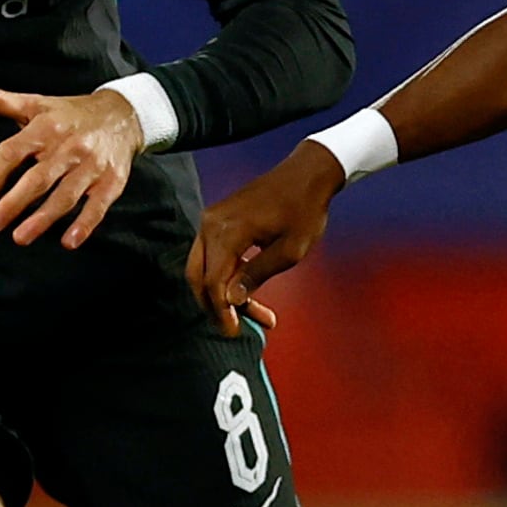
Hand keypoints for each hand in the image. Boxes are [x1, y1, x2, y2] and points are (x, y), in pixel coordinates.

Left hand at [0, 76, 143, 248]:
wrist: (123, 115)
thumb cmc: (69, 114)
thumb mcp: (35, 105)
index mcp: (45, 127)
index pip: (13, 151)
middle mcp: (69, 146)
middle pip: (38, 178)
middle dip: (14, 203)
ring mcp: (92, 165)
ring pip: (65, 195)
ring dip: (43, 219)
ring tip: (20, 237)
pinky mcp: (112, 181)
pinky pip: (97, 206)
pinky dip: (85, 224)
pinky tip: (68, 241)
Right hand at [189, 145, 347, 337]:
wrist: (307, 173)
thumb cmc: (305, 210)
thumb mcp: (290, 250)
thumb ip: (257, 274)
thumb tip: (231, 299)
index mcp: (227, 231)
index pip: (213, 282)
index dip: (221, 311)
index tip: (234, 332)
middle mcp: (211, 224)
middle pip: (198, 277)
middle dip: (216, 306)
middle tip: (237, 328)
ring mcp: (211, 220)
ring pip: (203, 267)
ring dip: (222, 293)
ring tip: (254, 312)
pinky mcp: (218, 220)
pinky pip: (211, 254)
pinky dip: (225, 275)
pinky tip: (247, 290)